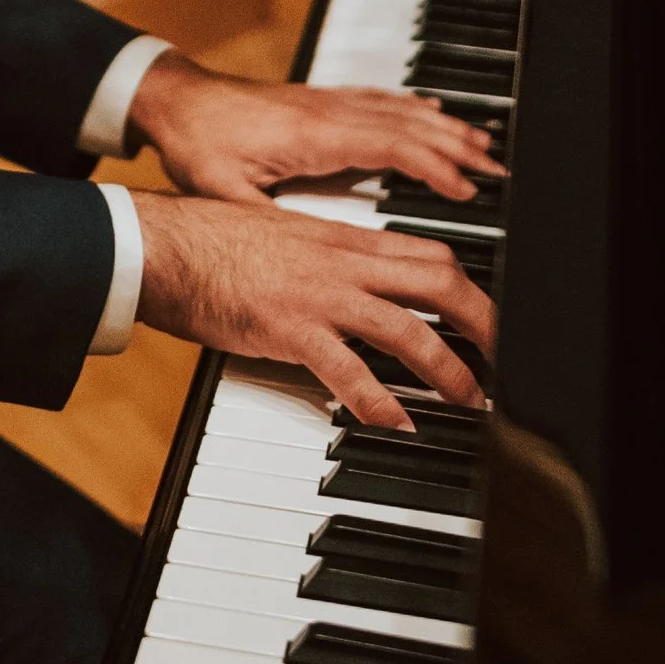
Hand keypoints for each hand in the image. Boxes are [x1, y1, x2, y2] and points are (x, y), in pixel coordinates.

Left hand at [127, 52, 501, 207]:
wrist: (173, 97)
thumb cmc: (195, 142)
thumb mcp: (222, 191)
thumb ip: (260, 221)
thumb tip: (291, 258)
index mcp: (312, 137)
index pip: (390, 146)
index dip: (432, 166)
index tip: (466, 188)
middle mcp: (327, 113)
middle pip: (408, 124)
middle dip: (457, 145)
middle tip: (497, 169)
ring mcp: (325, 103)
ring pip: (399, 109)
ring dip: (443, 126)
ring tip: (482, 145)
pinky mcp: (318, 101)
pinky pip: (380, 100)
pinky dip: (415, 108)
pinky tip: (432, 114)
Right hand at [131, 189, 493, 429]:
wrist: (160, 244)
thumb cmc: (208, 243)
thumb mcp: (281, 239)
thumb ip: (322, 259)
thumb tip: (350, 287)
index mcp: (340, 239)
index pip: (427, 252)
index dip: (469, 284)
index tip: (485, 315)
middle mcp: (340, 263)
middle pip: (439, 281)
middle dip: (483, 322)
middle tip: (504, 359)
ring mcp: (318, 295)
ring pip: (407, 328)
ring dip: (448, 368)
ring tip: (469, 400)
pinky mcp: (289, 328)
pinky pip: (348, 369)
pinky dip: (380, 401)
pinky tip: (398, 424)